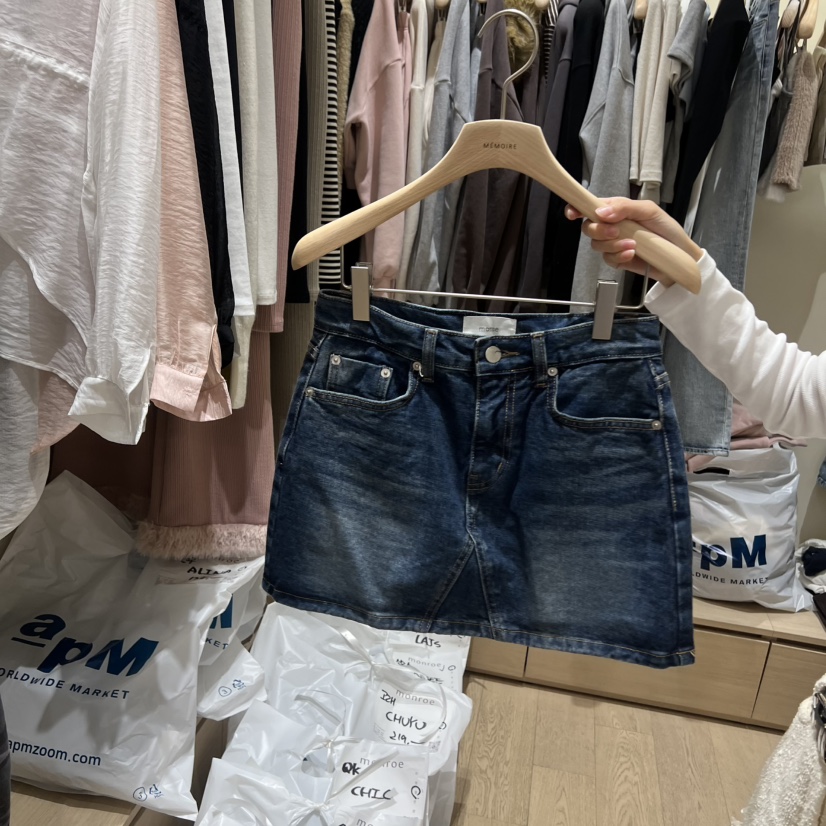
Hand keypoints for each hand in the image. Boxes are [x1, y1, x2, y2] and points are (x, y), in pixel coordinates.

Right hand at [565, 197, 702, 286]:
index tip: (573, 214)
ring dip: (612, 245)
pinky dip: (619, 256)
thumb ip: (625, 207)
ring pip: (596, 245)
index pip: (589, 207)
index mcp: (614, 210)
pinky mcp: (617, 260)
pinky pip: (608, 259)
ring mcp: (612, 244)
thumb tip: (601, 212)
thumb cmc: (666, 229)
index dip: (577, 209)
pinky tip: (632, 253)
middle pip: (588, 228)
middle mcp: (610, 226)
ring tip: (632, 244)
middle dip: (599, 230)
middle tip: (616, 231)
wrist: (679, 255)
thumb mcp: (649, 210)